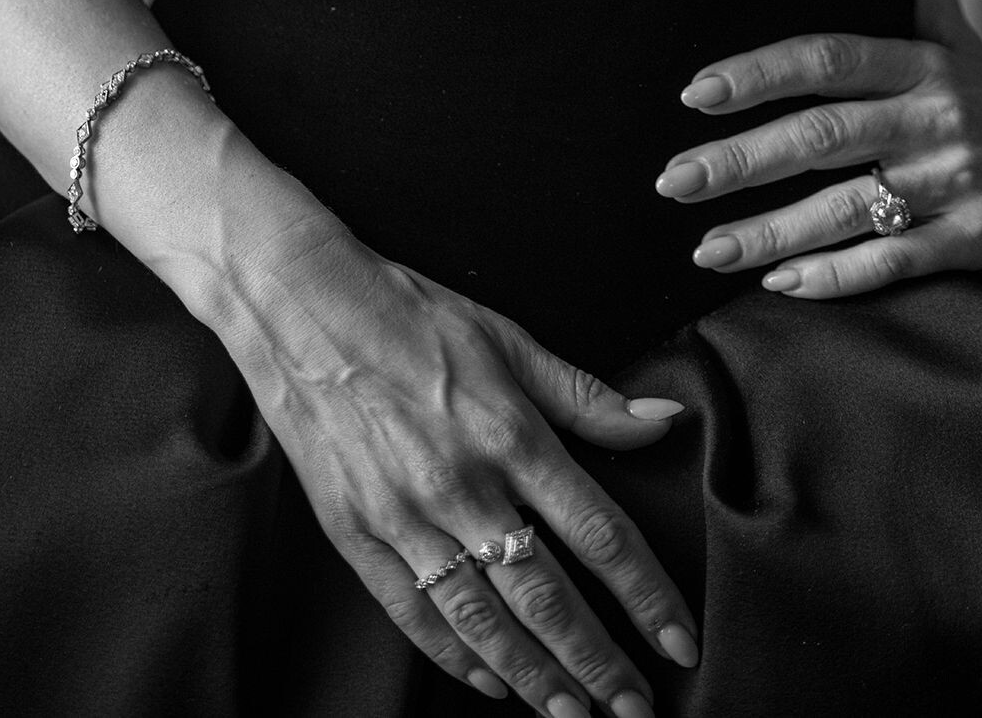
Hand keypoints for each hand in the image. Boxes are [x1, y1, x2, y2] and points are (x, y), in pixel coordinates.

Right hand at [222, 212, 698, 713]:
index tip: (681, 640)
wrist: (300, 304)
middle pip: (546, 597)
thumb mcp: (508, 338)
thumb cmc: (411, 313)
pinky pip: (414, 614)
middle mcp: (462, 486)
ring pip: (483, 621)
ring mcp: (404, 517)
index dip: (647, 596)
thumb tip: (663, 420)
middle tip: (637, 712)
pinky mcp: (354, 534)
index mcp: (510, 433)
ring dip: (537, 678)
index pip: (600, 534)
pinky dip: (456, 656)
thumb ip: (586, 396)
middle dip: (599, 663)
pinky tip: (492, 683)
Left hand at [653, 0, 981, 296]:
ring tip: (704, 248)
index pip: (829, 59)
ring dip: (769, 231)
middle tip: (671, 178)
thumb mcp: (961, 41)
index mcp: (923, 65)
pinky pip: (893, 262)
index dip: (760, 73)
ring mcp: (955, 183)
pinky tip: (780, 283)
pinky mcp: (973, 242)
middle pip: (824, 137)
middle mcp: (935, 119)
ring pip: (848, 209)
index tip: (695, 91)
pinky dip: (836, 276)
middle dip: (741, 160)